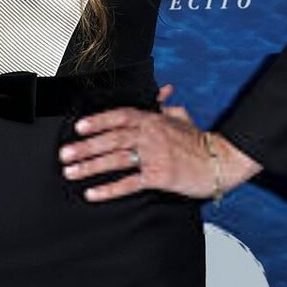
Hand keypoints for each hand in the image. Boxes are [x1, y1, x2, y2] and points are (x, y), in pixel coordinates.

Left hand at [58, 85, 261, 201]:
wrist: (221, 162)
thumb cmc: (200, 141)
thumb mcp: (182, 117)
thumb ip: (166, 106)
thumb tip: (161, 93)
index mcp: (153, 120)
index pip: (119, 116)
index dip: (97, 121)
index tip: (78, 127)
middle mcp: (151, 135)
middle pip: (112, 139)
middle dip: (85, 146)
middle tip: (65, 154)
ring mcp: (154, 156)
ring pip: (116, 159)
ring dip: (90, 166)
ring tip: (71, 172)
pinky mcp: (159, 176)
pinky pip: (130, 183)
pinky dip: (109, 189)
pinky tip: (93, 193)